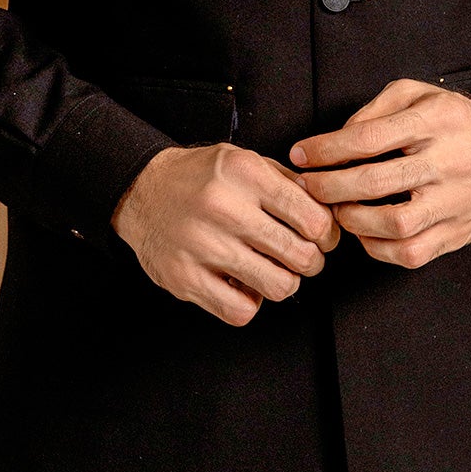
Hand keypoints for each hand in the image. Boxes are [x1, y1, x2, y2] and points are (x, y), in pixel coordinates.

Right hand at [111, 143, 340, 326]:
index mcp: (245, 173)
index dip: (328, 234)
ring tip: (276, 271)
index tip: (324, 238)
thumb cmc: (201, 177)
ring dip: (285, 283)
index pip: (312, 217)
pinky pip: (241, 311)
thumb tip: (327, 212)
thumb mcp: (244, 160)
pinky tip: (244, 284)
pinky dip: (251, 303)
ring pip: (278, 286)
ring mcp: (203, 246)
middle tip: (304, 258)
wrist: (143, 191)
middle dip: (311, 261)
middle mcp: (225, 208)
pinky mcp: (185, 279)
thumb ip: (286, 182)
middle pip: (299, 255)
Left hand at [287, 78, 470, 268]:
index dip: (327, 149)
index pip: (370, 137)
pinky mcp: (457, 232)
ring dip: (353, 221)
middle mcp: (448, 162)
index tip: (300, 155)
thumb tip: (337, 140)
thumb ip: (375, 111)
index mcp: (435, 121)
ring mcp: (455, 202)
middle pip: (377, 181)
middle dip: (330, 187)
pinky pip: (411, 252)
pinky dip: (378, 247)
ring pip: (396, 224)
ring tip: (337, 209)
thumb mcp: (417, 94)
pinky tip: (364, 231)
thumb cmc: (451, 120)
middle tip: (307, 186)